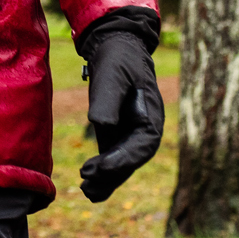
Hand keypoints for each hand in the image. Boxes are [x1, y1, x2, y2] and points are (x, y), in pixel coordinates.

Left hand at [77, 10, 164, 202]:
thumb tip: (102, 125)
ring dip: (106, 180)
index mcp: (152, 118)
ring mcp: (129, 135)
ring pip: (120, 164)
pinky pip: (110, 158)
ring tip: (86, 190)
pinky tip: (88, 187)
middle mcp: (143, 131)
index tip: (102, 168)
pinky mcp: (114, 134)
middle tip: (87, 180)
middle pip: (130, 160)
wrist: (114, 48)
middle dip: (111, 173)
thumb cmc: (118, 60)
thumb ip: (108, 100)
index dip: (122, 160)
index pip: (141, 147)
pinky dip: (102, 173)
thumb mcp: (113, 75)